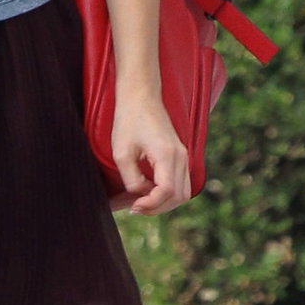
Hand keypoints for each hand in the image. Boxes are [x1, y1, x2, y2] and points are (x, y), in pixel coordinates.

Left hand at [108, 91, 188, 215]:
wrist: (141, 97)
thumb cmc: (129, 121)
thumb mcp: (122, 152)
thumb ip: (131, 179)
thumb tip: (139, 195)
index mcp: (168, 155)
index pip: (167, 191)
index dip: (151, 205)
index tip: (133, 207)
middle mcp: (181, 157)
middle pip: (179, 196)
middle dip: (157, 208)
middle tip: (134, 208)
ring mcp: (183, 156)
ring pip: (183, 193)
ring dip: (163, 203)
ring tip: (141, 202)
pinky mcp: (180, 156)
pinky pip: (180, 183)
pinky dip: (167, 193)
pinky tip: (147, 191)